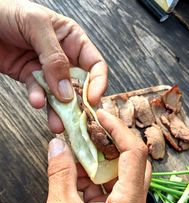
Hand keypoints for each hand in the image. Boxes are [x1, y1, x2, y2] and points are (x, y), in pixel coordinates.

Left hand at [0, 0, 106, 132]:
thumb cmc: (10, 11)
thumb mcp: (37, 26)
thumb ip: (54, 58)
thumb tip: (66, 91)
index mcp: (73, 40)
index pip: (95, 65)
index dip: (98, 83)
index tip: (93, 99)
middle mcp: (64, 56)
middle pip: (80, 85)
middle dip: (78, 103)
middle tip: (76, 120)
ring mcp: (48, 69)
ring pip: (60, 95)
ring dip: (59, 110)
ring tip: (57, 124)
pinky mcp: (31, 77)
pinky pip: (39, 92)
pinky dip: (38, 99)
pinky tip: (36, 101)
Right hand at [32, 110, 150, 202]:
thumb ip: (60, 174)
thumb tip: (58, 145)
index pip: (135, 154)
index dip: (119, 130)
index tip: (102, 116)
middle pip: (130, 161)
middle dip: (110, 142)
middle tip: (90, 129)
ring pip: (116, 173)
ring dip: (97, 160)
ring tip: (76, 149)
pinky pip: (105, 187)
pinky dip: (91, 176)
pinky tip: (73, 171)